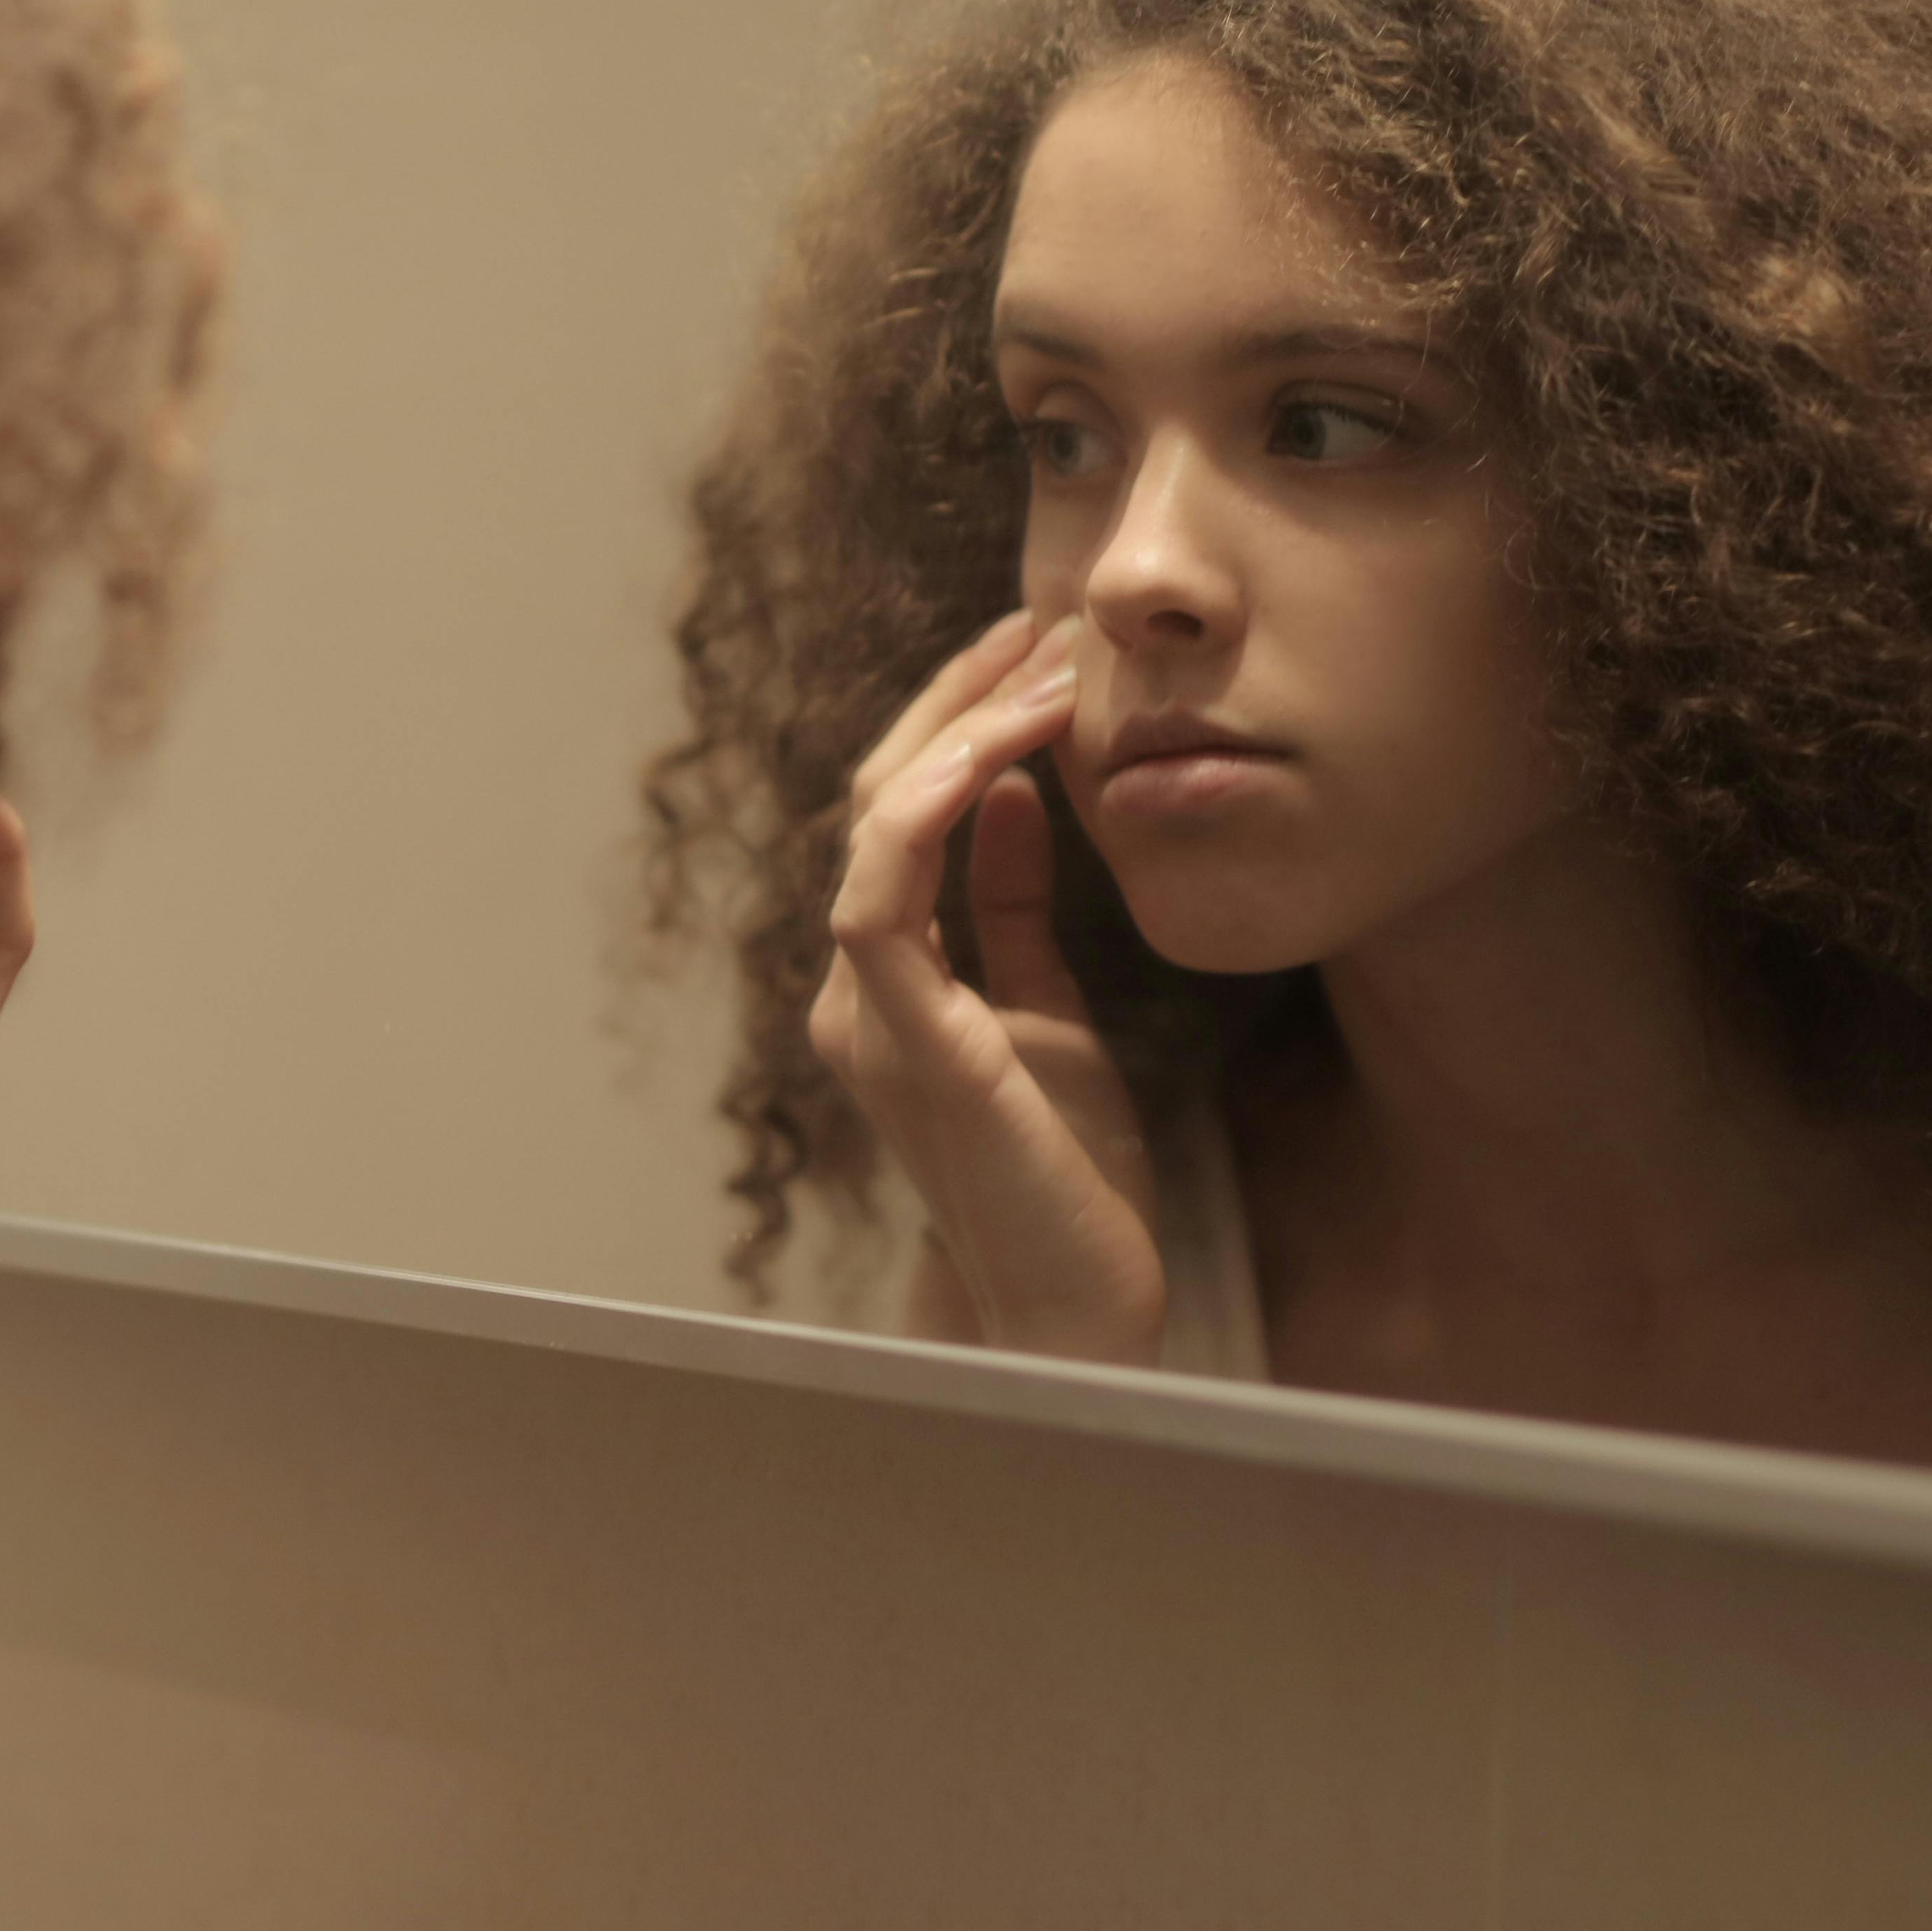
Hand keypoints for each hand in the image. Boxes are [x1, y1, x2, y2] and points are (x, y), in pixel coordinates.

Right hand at [809, 612, 1167, 1360]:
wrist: (1075, 1301)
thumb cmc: (1067, 1174)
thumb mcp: (1048, 1010)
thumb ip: (1014, 911)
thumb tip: (1009, 799)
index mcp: (888, 982)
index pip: (897, 813)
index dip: (957, 720)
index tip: (1032, 652)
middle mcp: (856, 992)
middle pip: (878, 800)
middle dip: (959, 701)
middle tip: (1044, 629)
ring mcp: (868, 1018)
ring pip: (876, 831)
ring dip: (959, 735)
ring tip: (1044, 671)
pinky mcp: (907, 1047)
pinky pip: (882, 904)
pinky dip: (928, 815)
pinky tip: (998, 756)